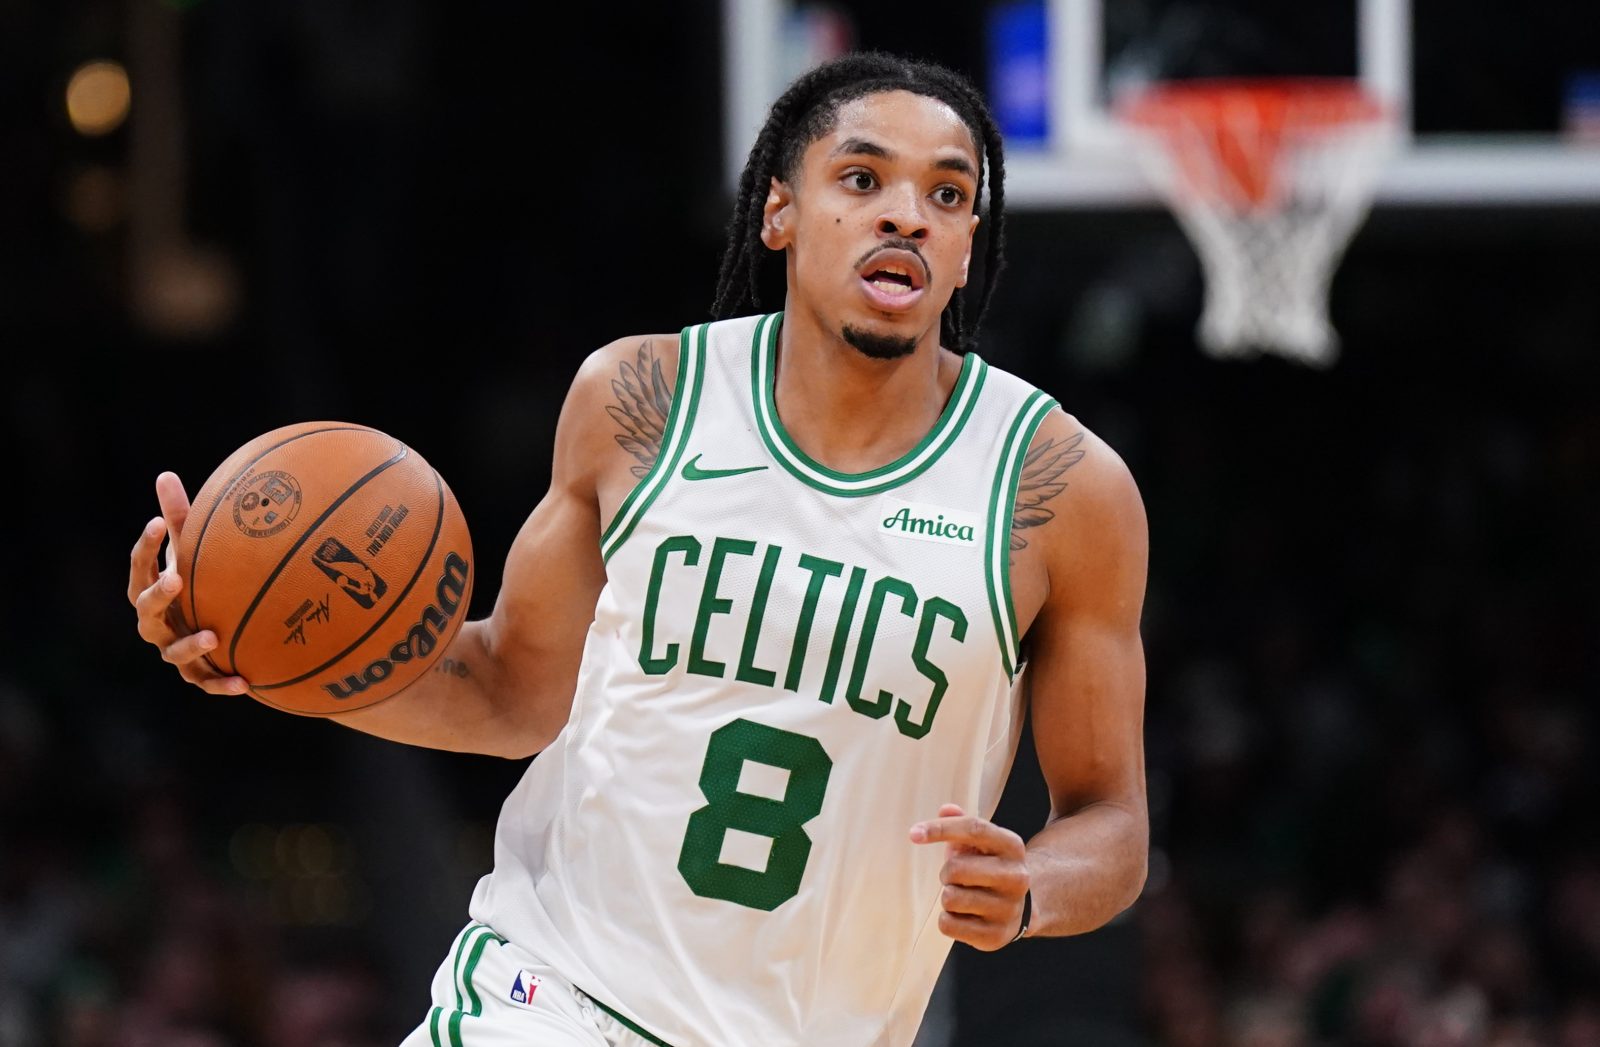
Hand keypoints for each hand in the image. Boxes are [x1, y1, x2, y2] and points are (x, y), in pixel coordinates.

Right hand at [128, 472, 248, 695]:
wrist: (222, 627)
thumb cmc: (202, 580)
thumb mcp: (194, 549)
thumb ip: (181, 517)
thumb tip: (165, 474)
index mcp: (152, 589)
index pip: (140, 567)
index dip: (146, 546)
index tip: (158, 522)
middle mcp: (157, 623)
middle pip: (146, 611)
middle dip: (159, 596)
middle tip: (176, 580)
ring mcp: (175, 650)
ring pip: (174, 653)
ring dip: (190, 646)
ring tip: (212, 635)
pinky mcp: (198, 674)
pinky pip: (207, 683)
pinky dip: (222, 684)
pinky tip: (245, 683)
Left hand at [910, 803, 1030, 950]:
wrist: (1021, 907)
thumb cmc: (990, 866)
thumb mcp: (981, 842)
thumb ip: (961, 822)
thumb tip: (946, 809)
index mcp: (1012, 846)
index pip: (973, 829)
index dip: (940, 829)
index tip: (913, 834)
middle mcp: (1016, 877)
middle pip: (955, 868)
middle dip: (946, 872)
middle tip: (956, 877)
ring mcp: (1008, 908)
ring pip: (949, 898)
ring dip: (947, 896)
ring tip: (963, 895)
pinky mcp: (996, 936)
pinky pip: (948, 925)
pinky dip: (947, 919)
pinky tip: (963, 915)